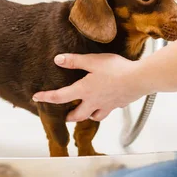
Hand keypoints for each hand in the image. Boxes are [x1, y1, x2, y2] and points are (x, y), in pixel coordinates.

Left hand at [32, 53, 146, 121]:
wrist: (140, 79)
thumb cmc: (117, 69)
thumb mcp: (93, 61)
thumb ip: (75, 61)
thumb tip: (58, 60)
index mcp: (84, 90)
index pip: (60, 97)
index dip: (46, 97)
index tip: (36, 98)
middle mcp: (93, 102)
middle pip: (77, 115)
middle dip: (68, 116)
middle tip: (64, 115)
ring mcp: (107, 105)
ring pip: (93, 117)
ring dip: (86, 116)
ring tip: (85, 112)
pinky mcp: (118, 104)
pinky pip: (108, 111)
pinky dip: (103, 110)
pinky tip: (106, 103)